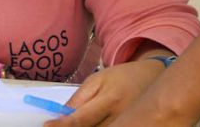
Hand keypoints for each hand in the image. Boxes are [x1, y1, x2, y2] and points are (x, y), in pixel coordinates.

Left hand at [46, 59, 164, 126]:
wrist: (153, 78)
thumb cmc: (121, 78)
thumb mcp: (97, 80)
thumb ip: (79, 99)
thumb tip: (60, 117)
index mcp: (110, 100)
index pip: (80, 120)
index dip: (61, 126)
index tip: (46, 126)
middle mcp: (121, 117)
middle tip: (61, 123)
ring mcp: (129, 125)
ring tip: (89, 114)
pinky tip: (95, 121)